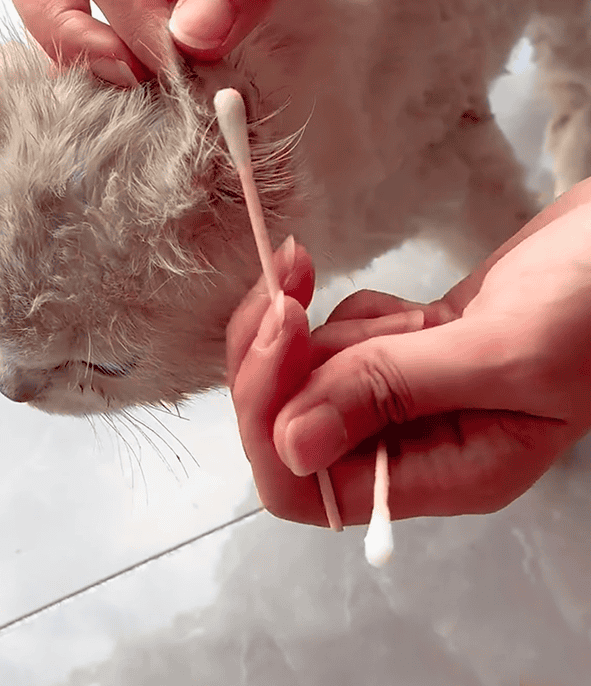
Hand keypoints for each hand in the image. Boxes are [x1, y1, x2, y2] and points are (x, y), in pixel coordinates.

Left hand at [227, 178, 590, 526]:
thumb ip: (397, 390)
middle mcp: (422, 443)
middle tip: (288, 288)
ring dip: (316, 326)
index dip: (275, 422)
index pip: (315, 488)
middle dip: (278, 358)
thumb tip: (291, 442)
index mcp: (450, 471)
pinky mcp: (416, 350)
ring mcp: (417, 394)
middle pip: (300, 426)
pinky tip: (402, 302)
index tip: (281, 338)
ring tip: (387, 303)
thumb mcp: (503, 351)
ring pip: (315, 375)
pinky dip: (351, 311)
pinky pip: (345, 339)